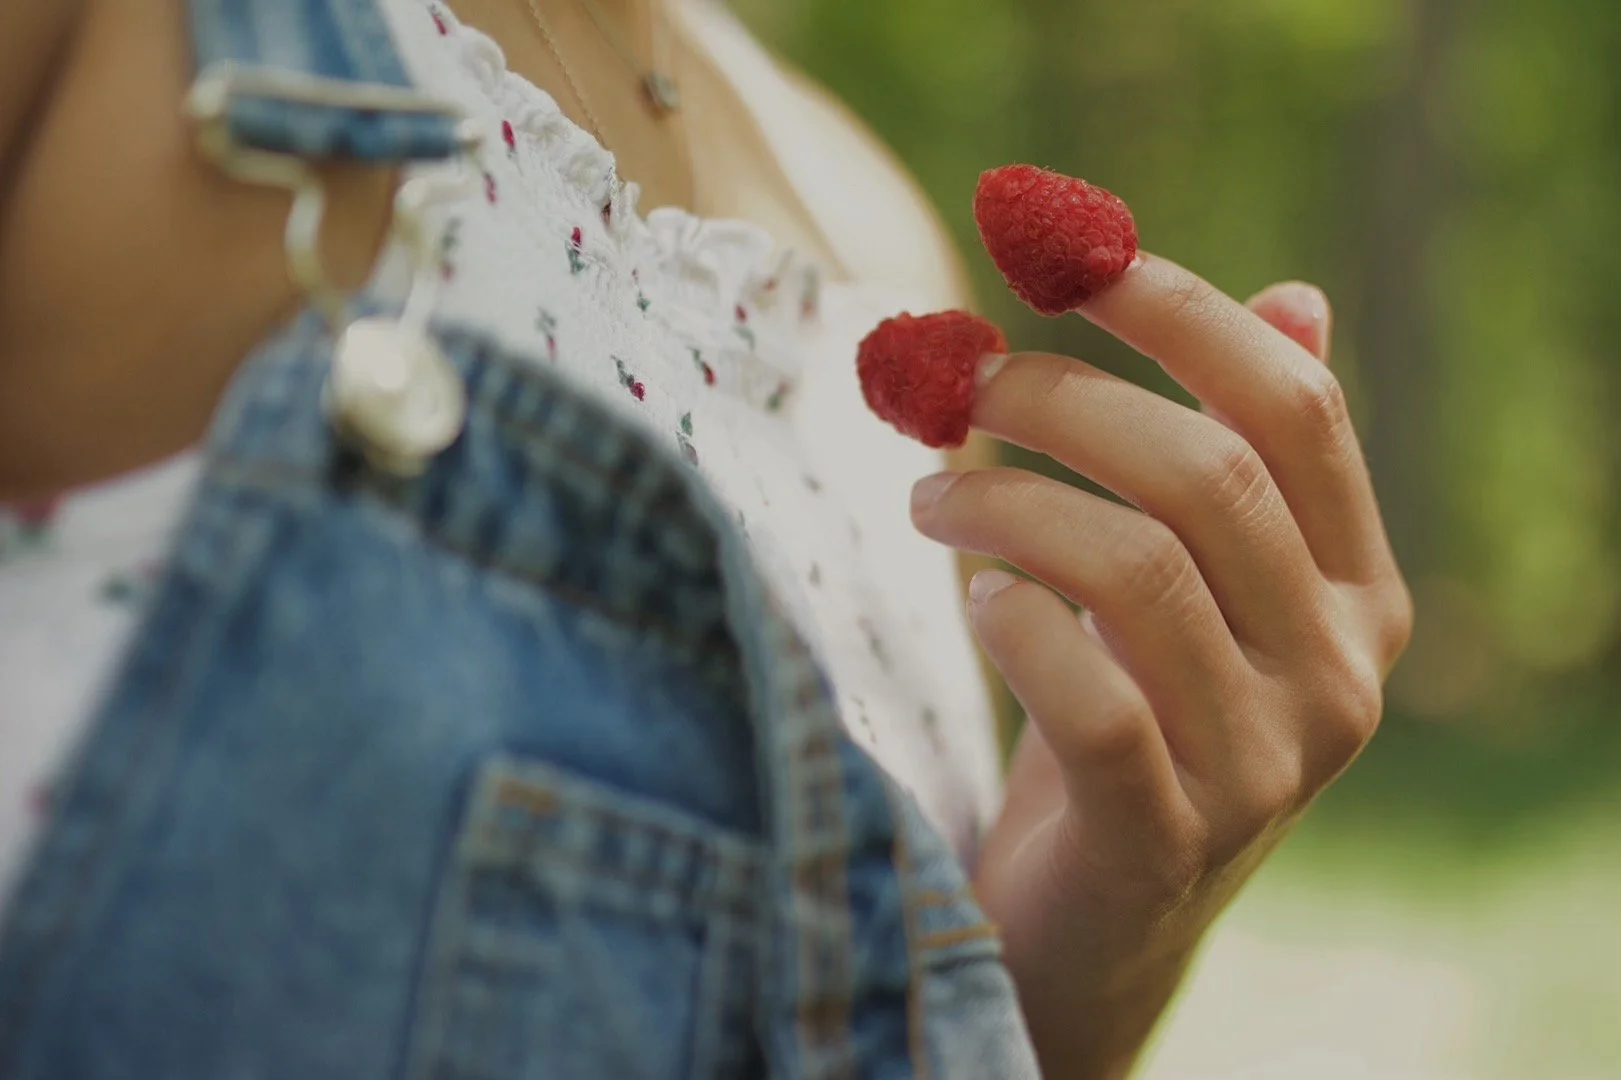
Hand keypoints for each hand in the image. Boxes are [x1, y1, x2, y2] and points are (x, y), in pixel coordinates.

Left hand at [909, 261, 1412, 1078]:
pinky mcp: (1165, 843)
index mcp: (1359, 593)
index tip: (1062, 248)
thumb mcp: (1187, 587)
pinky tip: (973, 600)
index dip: (1180, 312)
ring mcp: (1265, 769)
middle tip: (951, 381)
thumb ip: (1239, 458)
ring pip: (1137, 570)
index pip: (1295, 410)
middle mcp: (1340, 675)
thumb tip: (1295, 293)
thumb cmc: (1125, 723)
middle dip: (1061, 398)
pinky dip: (1013, 623)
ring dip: (1005, 499)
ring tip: (926, 492)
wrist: (1091, 925)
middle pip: (1209, 474)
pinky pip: (1091, 700)